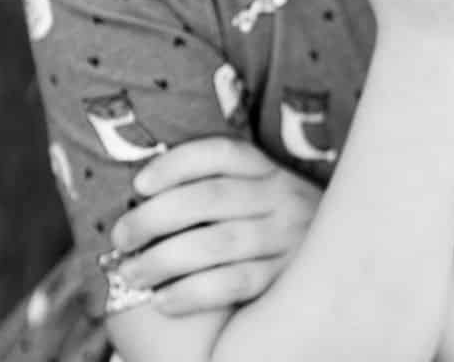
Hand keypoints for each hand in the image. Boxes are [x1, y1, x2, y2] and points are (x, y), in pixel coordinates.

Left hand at [107, 137, 319, 314]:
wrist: (333, 276)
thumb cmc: (270, 235)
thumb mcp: (260, 201)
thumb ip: (218, 193)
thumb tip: (141, 198)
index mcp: (270, 172)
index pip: (222, 153)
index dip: (176, 163)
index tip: (139, 185)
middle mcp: (284, 197)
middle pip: (210, 198)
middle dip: (154, 218)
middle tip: (121, 239)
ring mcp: (289, 238)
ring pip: (217, 243)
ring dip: (163, 259)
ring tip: (131, 274)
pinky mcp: (286, 278)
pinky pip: (233, 283)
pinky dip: (191, 292)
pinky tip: (164, 301)